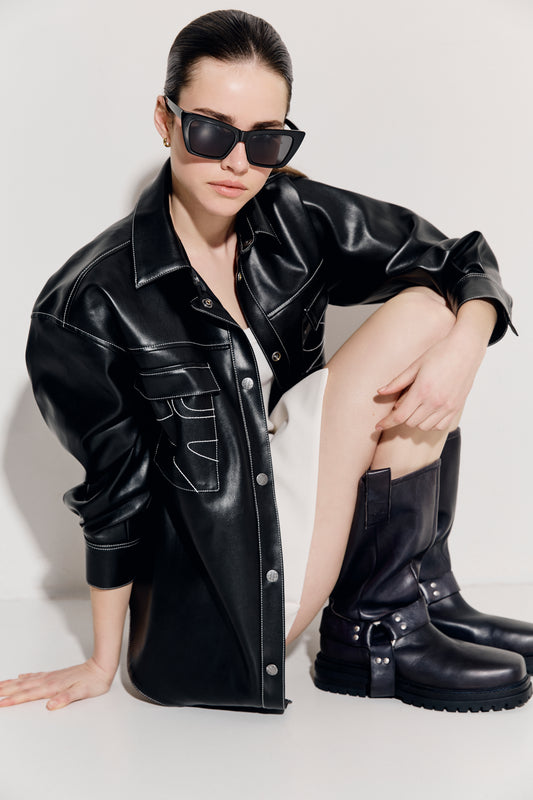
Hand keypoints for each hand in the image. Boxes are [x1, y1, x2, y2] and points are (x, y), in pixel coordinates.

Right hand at [0, 657, 115, 710]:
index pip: (28, 694)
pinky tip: (20, 677)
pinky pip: (35, 676)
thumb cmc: (94, 681)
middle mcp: (49, 680)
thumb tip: (50, 705)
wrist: (101, 667)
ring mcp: (51, 677)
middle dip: (6, 690)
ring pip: (26, 681)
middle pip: (22, 686)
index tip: (0, 703)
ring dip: (12, 683)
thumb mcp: (82, 692)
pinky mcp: (55, 675)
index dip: (13, 699)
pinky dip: (25, 677)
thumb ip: (66, 698)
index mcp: (53, 686)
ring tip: (0, 685)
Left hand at [375, 326, 485, 431]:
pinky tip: (428, 411)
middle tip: (403, 402)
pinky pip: (439, 426)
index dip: (387, 423)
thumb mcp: (415, 365)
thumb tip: (379, 392)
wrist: (466, 349)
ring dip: (416, 420)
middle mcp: (435, 402)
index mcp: (422, 390)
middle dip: (402, 416)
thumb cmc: (440, 353)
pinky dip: (430, 423)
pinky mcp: (456, 408)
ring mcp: (447, 406)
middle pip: (410, 422)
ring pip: (424, 426)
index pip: (399, 415)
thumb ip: (397, 382)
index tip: (378, 426)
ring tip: (416, 405)